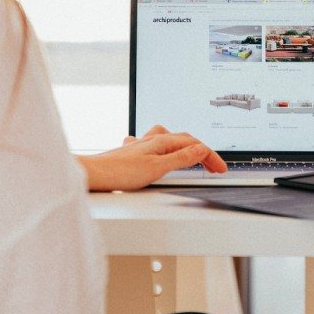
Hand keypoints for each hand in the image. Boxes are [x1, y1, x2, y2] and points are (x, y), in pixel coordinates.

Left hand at [77, 125, 227, 191]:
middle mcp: (151, 139)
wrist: (92, 174)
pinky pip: (154, 145)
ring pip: (169, 139)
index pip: (194, 145)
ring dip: (184, 146)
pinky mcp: (132, 154)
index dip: (210, 156)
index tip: (221, 168)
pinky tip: (159, 154)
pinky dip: (165, 149)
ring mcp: (141, 145)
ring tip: (193, 155)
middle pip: (184, 140)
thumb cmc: (119, 172)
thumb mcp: (157, 168)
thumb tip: (201, 149)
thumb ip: (180, 158)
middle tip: (213, 167)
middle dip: (202, 152)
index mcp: (161, 141)